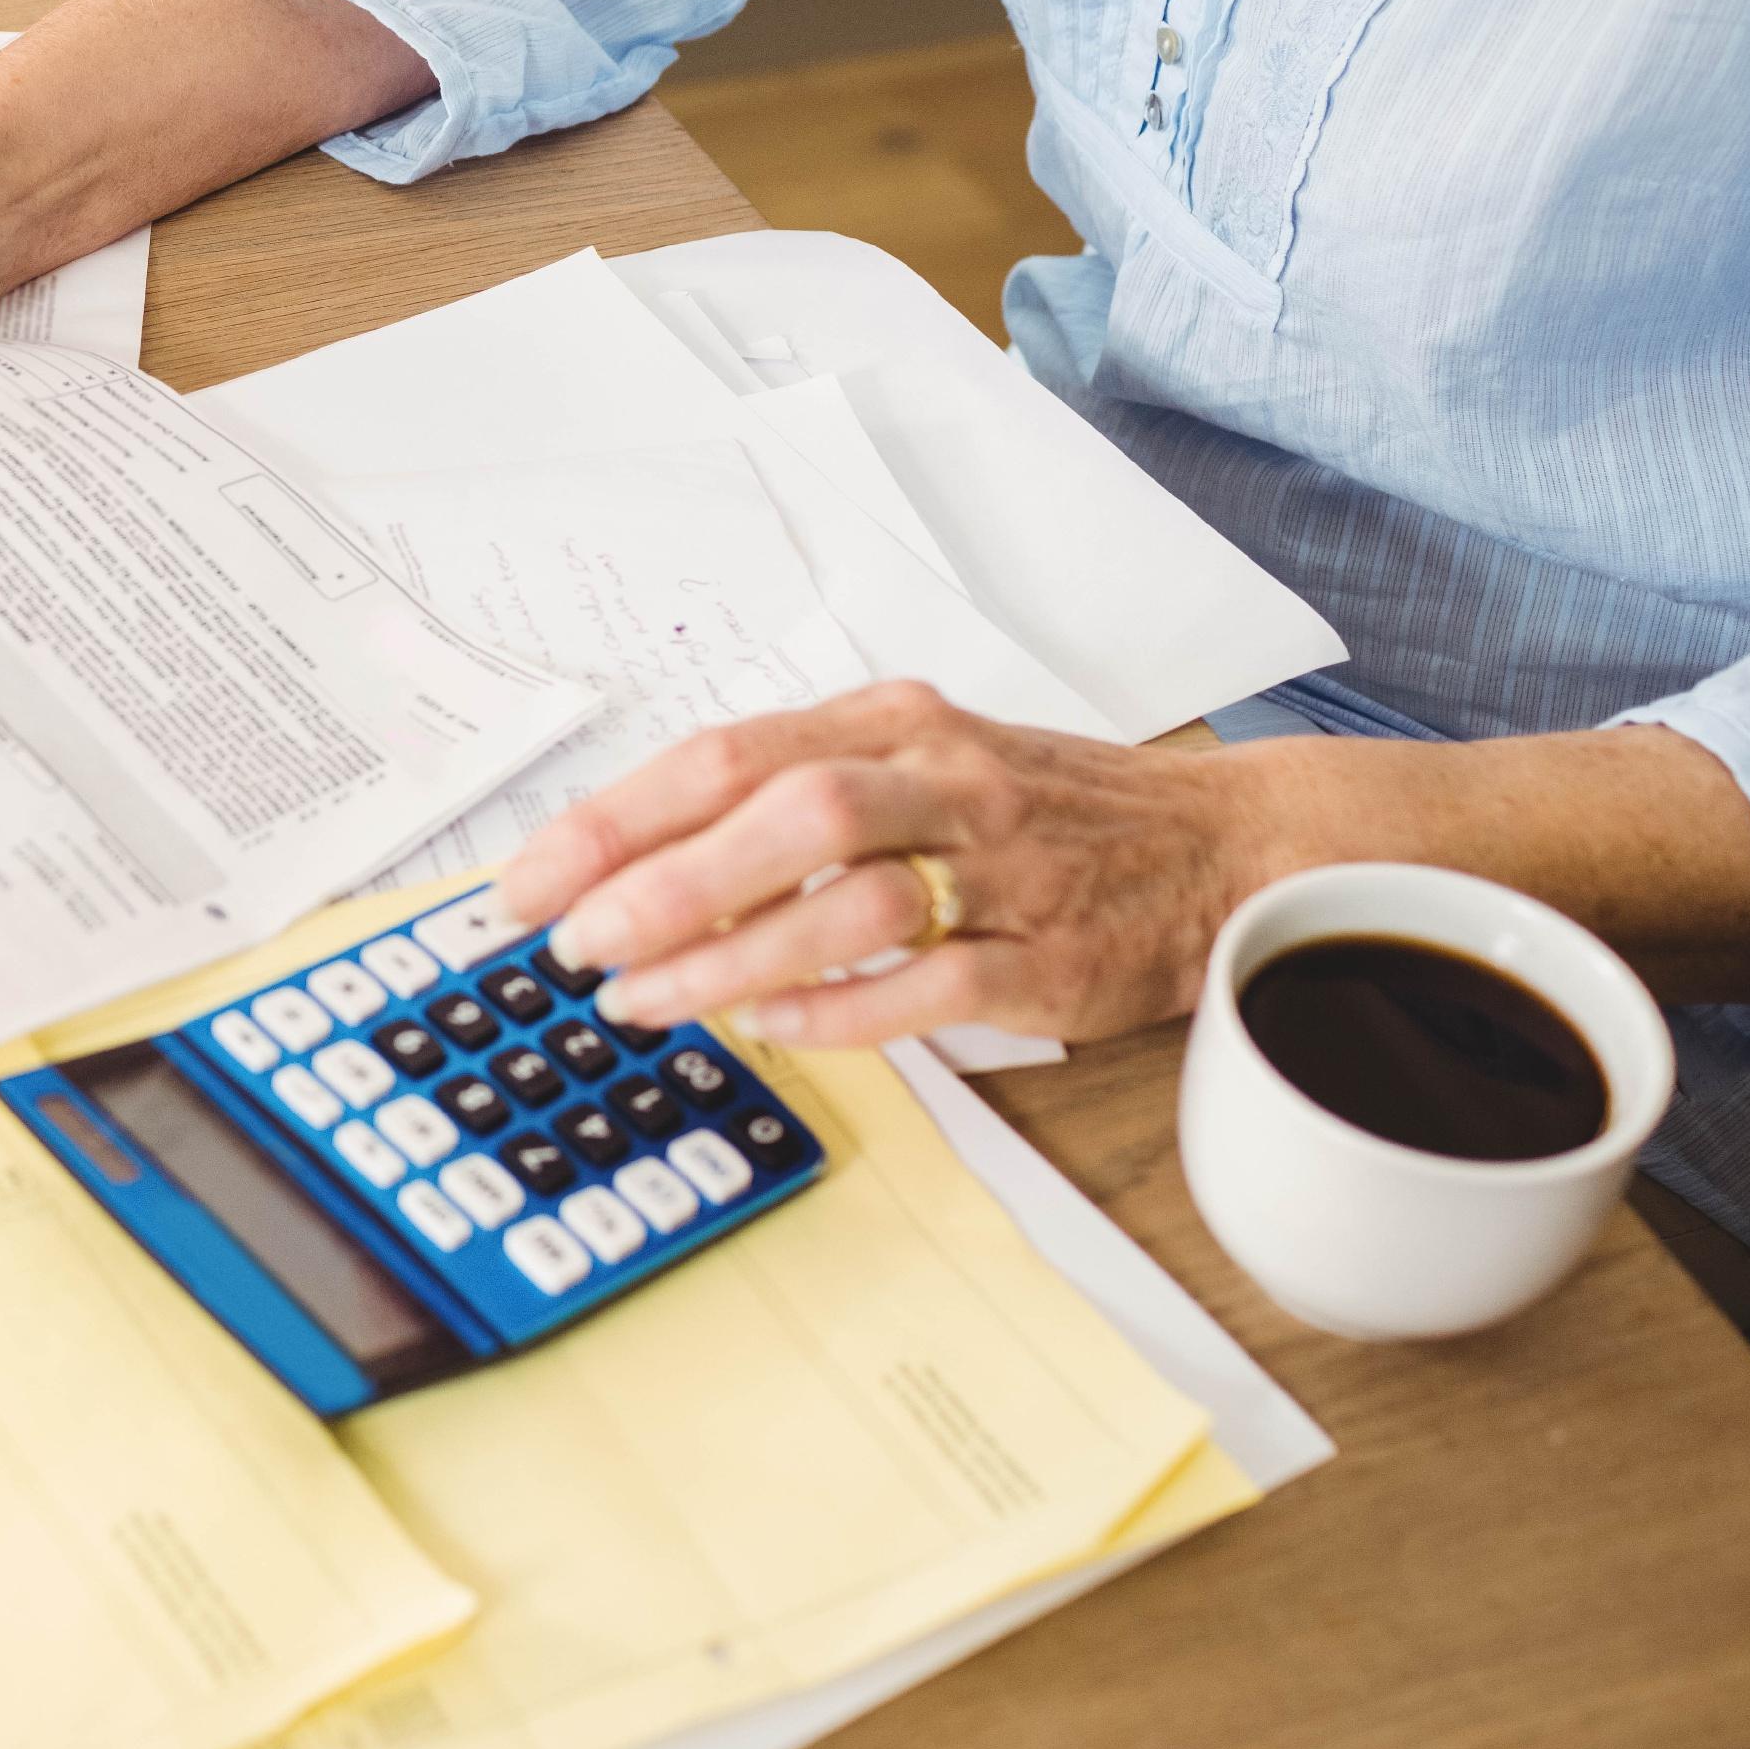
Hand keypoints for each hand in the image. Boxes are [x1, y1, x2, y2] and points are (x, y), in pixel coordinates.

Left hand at [493, 683, 1265, 1048]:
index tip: (528, 882)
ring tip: (642, 998)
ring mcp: (1004, 865)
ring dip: (731, 952)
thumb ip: (788, 798)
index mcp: (890, 722)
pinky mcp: (1051, 954)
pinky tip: (773, 1026)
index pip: (727, 755)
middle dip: (662, 880)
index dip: (616, 819)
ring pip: (852, 898)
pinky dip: (843, 1007)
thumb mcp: (913, 765)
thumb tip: (631, 864)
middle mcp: (943, 778)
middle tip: (574, 943)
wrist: (1220, 844)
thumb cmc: (1041, 811)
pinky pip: (935, 983)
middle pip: (788, 810)